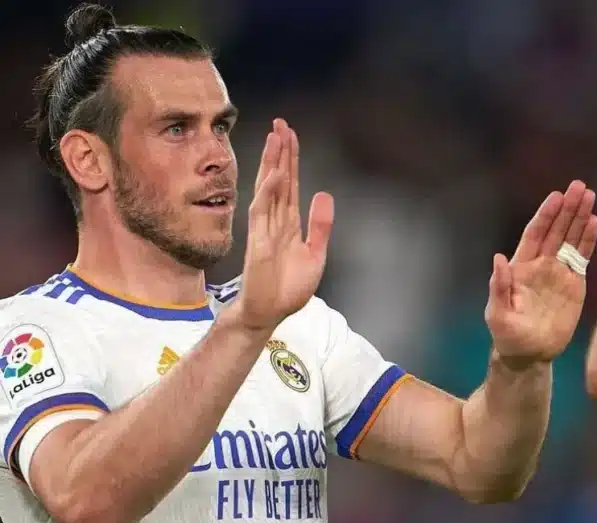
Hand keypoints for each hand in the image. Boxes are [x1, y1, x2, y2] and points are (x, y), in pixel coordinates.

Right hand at [230, 119, 333, 331]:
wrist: (269, 313)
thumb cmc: (287, 287)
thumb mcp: (315, 254)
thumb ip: (320, 226)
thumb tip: (323, 193)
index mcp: (289, 223)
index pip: (291, 184)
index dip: (291, 159)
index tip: (290, 135)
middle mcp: (275, 220)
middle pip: (279, 179)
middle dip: (280, 151)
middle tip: (281, 123)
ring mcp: (265, 228)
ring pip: (269, 187)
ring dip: (272, 162)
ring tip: (275, 136)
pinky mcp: (259, 241)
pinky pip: (262, 211)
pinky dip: (269, 191)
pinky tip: (275, 173)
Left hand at [485, 180, 596, 365]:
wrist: (530, 354)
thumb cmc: (508, 335)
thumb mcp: (497, 313)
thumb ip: (499, 287)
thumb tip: (499, 258)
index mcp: (522, 266)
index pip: (536, 233)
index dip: (546, 214)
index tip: (557, 196)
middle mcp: (542, 263)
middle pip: (557, 230)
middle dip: (568, 208)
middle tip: (580, 186)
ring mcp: (559, 272)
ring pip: (571, 239)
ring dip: (580, 218)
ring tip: (590, 196)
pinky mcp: (574, 284)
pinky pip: (582, 258)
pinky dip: (589, 240)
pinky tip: (594, 223)